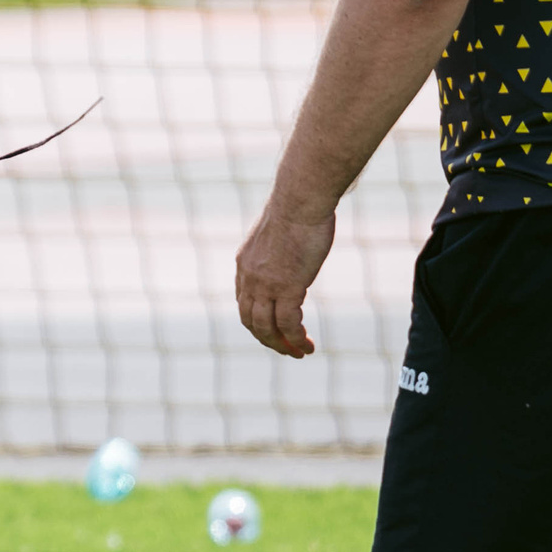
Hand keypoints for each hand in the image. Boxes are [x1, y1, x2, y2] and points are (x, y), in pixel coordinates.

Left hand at [234, 205, 335, 358]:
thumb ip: (279, 247)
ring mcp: (266, 285)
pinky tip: (307, 345)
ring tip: (300, 353)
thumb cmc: (297, 207)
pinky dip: (296, 338)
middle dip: (267, 339)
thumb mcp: (279, 230)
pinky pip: (287, 324)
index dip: (257, 321)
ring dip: (282, 345)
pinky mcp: (287, 288)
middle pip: (250, 321)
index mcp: (244, 264)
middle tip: (286, 349)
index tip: (273, 329)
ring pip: (266, 328)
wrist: (300, 199)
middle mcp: (250, 278)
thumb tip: (292, 245)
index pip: (244, 302)